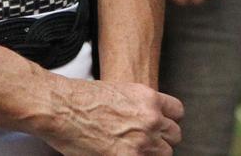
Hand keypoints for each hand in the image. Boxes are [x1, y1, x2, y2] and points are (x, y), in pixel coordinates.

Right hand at [40, 77, 182, 155]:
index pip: (177, 112)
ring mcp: (141, 141)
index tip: (161, 126)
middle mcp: (150, 119)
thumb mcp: (120, 91)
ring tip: (135, 150)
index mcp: (149, 98)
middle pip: (174, 136)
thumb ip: (140, 106)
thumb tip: (146, 121)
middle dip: (162, 139)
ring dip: (152, 153)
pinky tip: (123, 153)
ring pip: (164, 154)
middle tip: (147, 142)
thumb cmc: (83, 99)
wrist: (63, 108)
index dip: (168, 121)